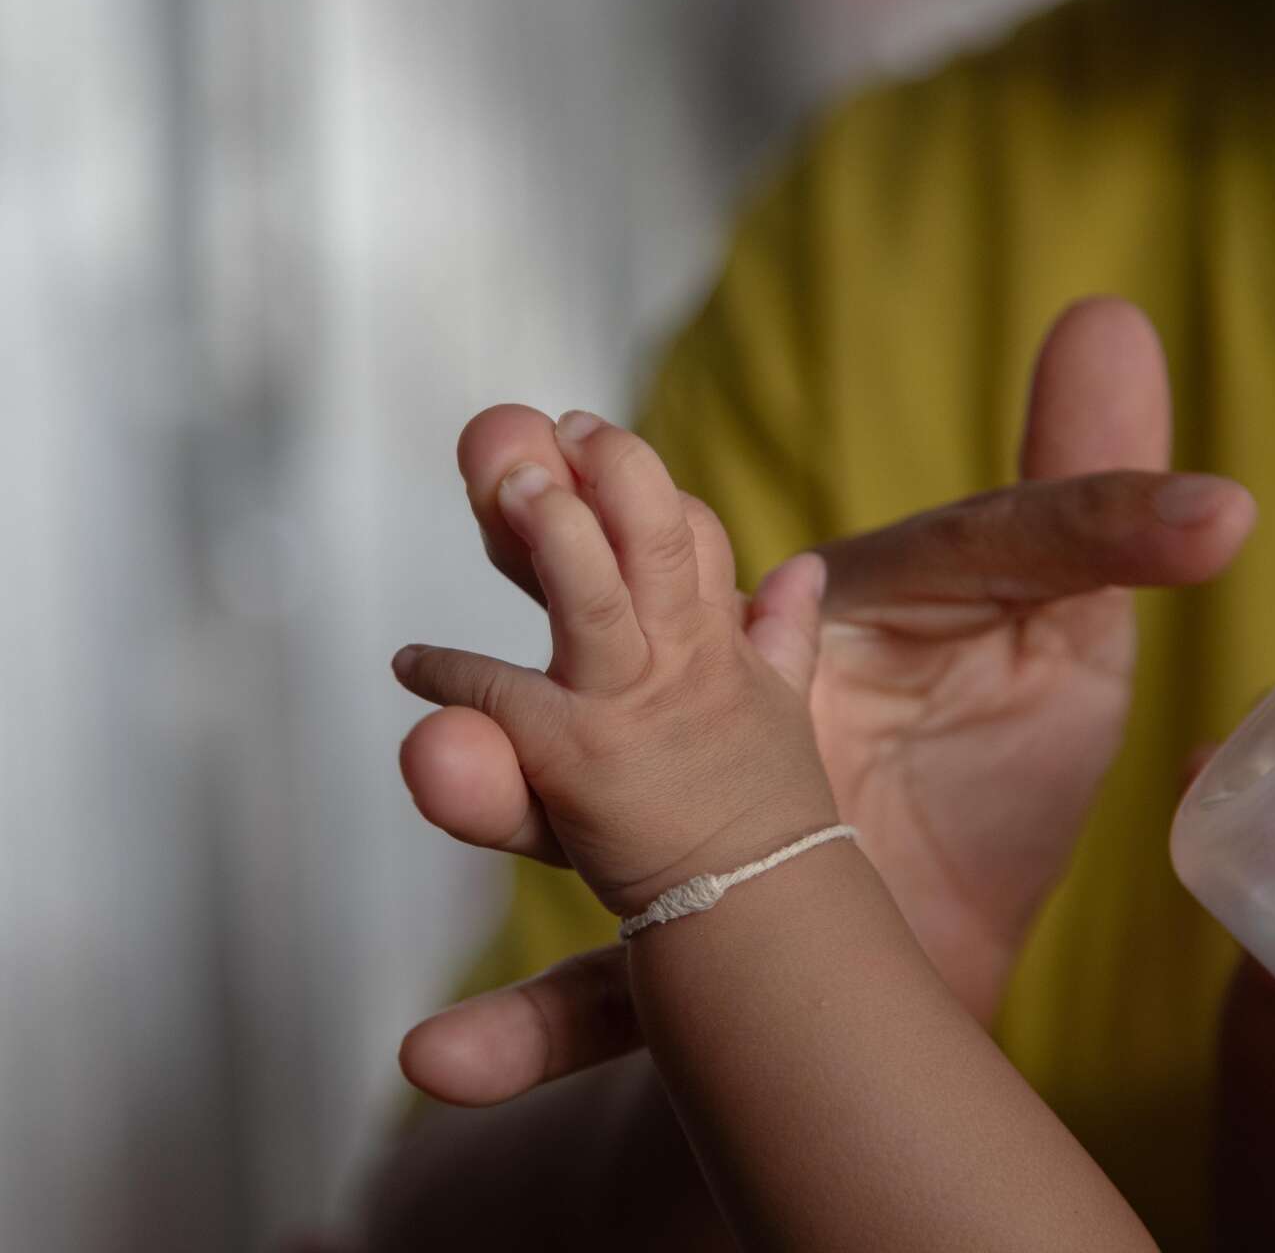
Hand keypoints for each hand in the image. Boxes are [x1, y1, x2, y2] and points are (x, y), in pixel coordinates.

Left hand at [393, 412, 836, 912]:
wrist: (759, 907)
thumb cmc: (762, 807)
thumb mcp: (784, 707)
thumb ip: (785, 634)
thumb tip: (803, 566)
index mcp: (719, 643)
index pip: (692, 537)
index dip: (642, 484)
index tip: (591, 437)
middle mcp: (681, 660)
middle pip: (659, 540)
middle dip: (614, 472)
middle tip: (563, 426)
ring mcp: (628, 705)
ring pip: (593, 595)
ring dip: (553, 533)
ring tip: (514, 484)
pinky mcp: (577, 758)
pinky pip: (503, 696)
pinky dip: (452, 675)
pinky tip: (412, 665)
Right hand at [396, 297, 1254, 1102]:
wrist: (951, 934)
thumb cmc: (1001, 773)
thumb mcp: (1055, 625)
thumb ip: (1084, 502)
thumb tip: (1108, 308)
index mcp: (754, 638)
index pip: (677, 544)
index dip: (614, 485)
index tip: (556, 428)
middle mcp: (688, 722)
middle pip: (591, 640)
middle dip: (529, 562)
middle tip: (488, 481)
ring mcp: (672, 845)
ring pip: (560, 816)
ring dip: (490, 790)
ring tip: (440, 760)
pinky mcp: (688, 970)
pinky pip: (588, 1009)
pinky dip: (509, 1035)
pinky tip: (439, 1061)